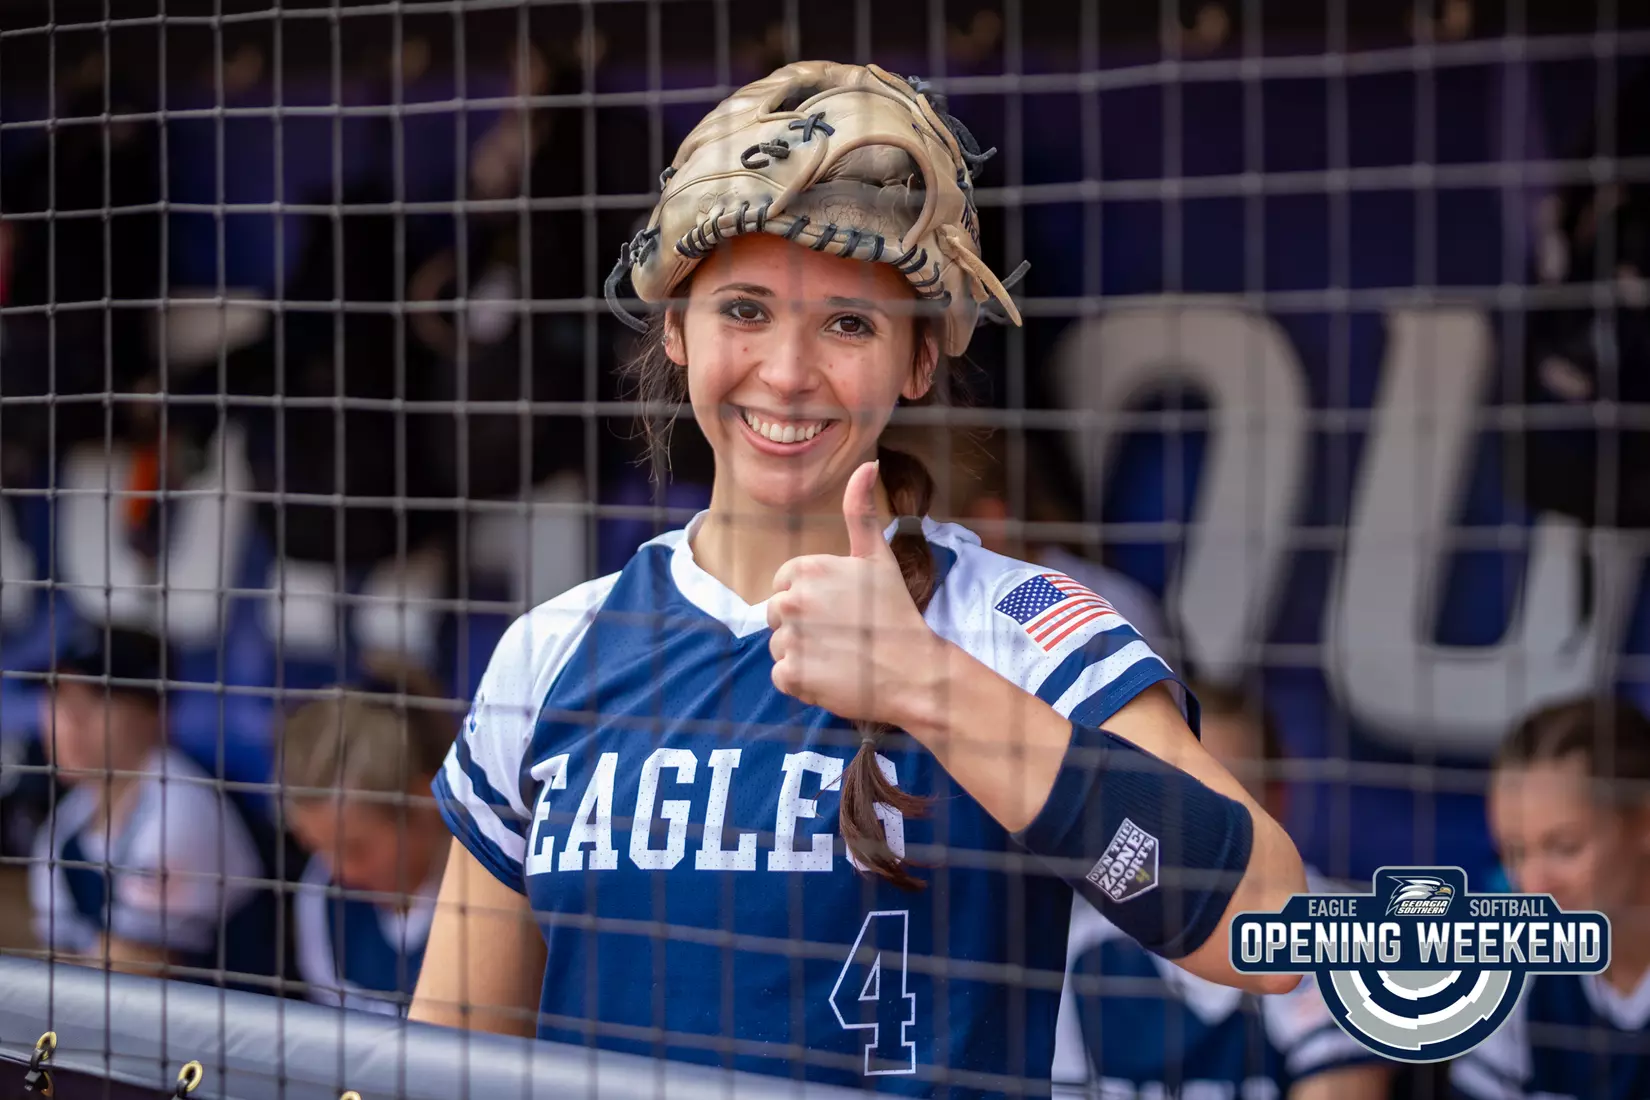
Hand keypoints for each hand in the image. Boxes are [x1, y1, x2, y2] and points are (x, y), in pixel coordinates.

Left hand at [767, 461, 940, 725]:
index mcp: (806, 569)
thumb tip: (866, 464)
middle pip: (776, 615)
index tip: (839, 610)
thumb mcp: (878, 556)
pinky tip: (832, 676)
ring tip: (840, 656)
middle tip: (842, 634)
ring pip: (779, 645)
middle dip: (802, 626)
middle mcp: (791, 600)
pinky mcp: (790, 674)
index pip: (783, 584)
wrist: (913, 671)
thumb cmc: (895, 612)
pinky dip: (802, 681)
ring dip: (803, 654)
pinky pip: (782, 675)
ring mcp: (789, 639)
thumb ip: (860, 511)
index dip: (810, 599)